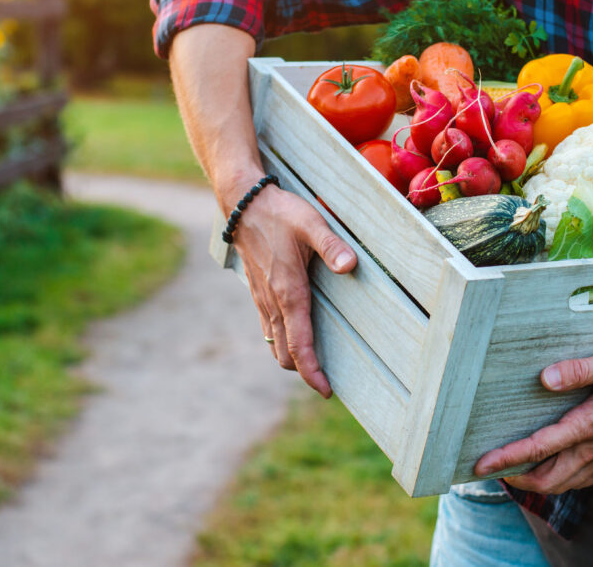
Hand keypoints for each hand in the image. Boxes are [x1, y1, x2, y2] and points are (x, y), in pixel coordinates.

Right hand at [229, 180, 356, 396]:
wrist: (242, 203)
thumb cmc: (280, 213)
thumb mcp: (311, 223)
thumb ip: (332, 246)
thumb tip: (350, 266)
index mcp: (288, 292)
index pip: (299, 344)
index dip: (312, 371)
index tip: (326, 390)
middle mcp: (273, 302)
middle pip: (285, 353)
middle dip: (304, 370)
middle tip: (328, 380)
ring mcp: (262, 299)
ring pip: (275, 343)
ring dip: (292, 357)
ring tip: (315, 363)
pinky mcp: (258, 292)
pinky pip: (268, 327)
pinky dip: (282, 340)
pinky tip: (297, 335)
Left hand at [474, 346, 592, 493]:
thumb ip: (580, 369)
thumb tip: (545, 378)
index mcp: (592, 424)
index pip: (541, 447)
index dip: (508, 458)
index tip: (481, 463)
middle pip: (548, 478)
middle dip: (515, 478)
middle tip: (490, 469)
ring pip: (564, 483)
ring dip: (535, 482)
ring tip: (512, 470)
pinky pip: (582, 480)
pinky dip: (559, 480)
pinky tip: (549, 468)